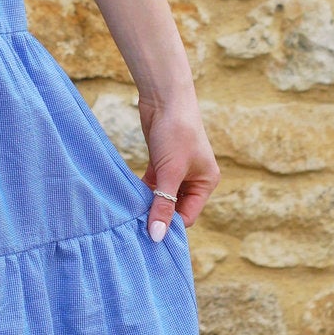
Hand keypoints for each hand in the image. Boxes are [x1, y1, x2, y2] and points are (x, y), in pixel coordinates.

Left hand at [138, 90, 218, 241]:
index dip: (169, 225)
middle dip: (157, 215)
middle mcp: (194, 178)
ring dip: (148, 204)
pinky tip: (128, 199)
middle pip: (175, 207)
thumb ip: (163, 204)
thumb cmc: (176, 132)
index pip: (187, 215)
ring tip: (129, 216)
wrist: (164, 97)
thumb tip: (158, 236)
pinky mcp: (161, 162)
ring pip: (161, 196)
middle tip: (134, 227)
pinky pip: (152, 185)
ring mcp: (177, 170)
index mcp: (205, 182)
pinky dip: (142, 191)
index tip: (147, 235)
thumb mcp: (170, 171)